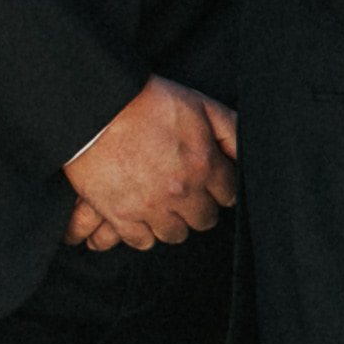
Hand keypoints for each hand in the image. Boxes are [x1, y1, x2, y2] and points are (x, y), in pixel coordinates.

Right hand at [62, 77, 237, 252]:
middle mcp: (181, 191)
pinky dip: (143, 233)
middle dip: (199, 207)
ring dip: (172, 222)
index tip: (211, 185)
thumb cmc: (147, 101)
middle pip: (204, 220)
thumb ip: (230, 130)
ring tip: (163, 206)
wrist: (96, 107)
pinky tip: (141, 218)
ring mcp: (150, 206)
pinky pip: (142, 242)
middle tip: (186, 194)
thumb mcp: (200, 104)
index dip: (220, 189)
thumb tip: (247, 154)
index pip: (229, 196)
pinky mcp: (121, 215)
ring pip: (175, 234)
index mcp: (204, 164)